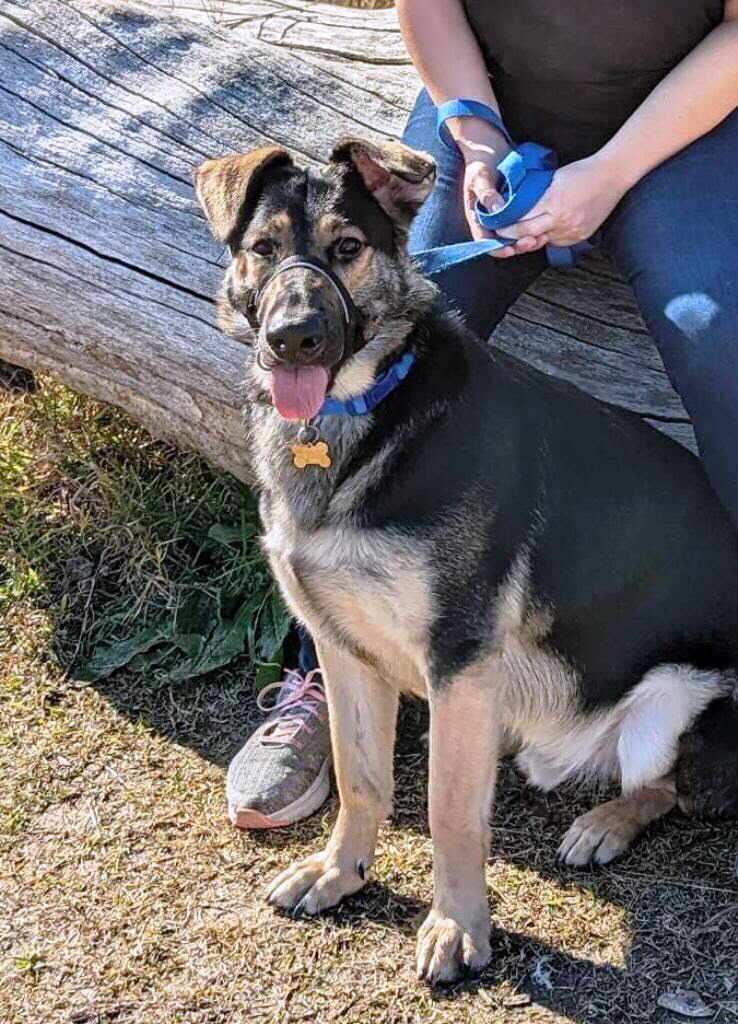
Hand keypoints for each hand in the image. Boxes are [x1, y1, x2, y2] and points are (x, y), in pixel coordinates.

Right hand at [453, 126, 536, 255]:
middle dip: (516, 246)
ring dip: (525, 238)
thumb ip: (487, 193)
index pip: (484, 240)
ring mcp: (500, 213)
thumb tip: (497, 210)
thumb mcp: (480, 176)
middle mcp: (488, 218)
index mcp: (476, 215)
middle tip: (531, 242)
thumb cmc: (481, 160)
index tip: (511, 250)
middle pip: (501, 242)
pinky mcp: (512, 207)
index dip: (497, 248)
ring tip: (539, 237)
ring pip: (512, 234)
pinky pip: (521, 222)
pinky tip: (542, 226)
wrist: (489, 146)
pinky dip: (530, 226)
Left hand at [493, 153, 627, 258]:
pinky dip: (549, 237)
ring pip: (542, 241)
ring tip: (522, 233)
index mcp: (552, 201)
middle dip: (512, 236)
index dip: (506, 226)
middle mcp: (561, 219)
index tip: (497, 226)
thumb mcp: (553, 178)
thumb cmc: (582, 172)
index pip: (521, 220)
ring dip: (531, 238)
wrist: (612, 176)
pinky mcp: (579, 236)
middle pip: (527, 234)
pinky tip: (547, 229)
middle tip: (501, 234)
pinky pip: (557, 242)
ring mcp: (571, 230)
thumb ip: (536, 195)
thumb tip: (516, 205)